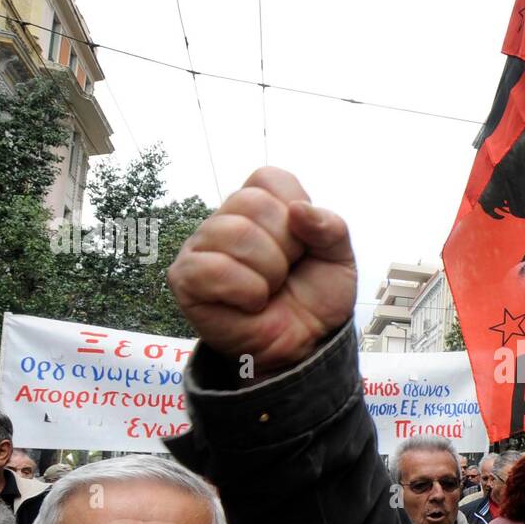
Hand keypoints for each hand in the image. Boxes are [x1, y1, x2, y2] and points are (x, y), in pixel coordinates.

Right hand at [168, 168, 356, 375]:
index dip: (296, 213)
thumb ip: (332, 228)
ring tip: (268, 290)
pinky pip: (214, 268)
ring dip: (268, 272)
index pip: (270, 178)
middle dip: (284, 247)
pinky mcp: (184, 279)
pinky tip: (250, 303)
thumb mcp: (339, 259)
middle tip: (284, 274)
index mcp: (258, 206)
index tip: (302, 246)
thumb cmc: (315, 299)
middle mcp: (224, 220)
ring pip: (234, 233)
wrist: (304, 345)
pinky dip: (246, 291)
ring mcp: (200, 248)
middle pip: (252, 203)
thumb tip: (299, 210)